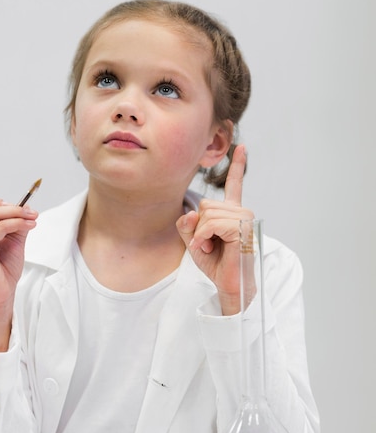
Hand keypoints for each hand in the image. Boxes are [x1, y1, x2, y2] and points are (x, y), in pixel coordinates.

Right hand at [0, 191, 37, 348]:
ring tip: (32, 217)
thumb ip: (14, 225)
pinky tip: (29, 225)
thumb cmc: (1, 274)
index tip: (14, 208)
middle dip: (6, 203)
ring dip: (17, 212)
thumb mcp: (11, 242)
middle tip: (27, 212)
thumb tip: (26, 210)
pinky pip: (0, 226)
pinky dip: (17, 222)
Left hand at [176, 145, 253, 314]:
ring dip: (201, 235)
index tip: (242, 147)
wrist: (229, 285)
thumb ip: (187, 225)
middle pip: (206, 204)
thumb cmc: (216, 264)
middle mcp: (241, 212)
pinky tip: (207, 248)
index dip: (237, 166)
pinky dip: (204, 238)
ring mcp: (244, 220)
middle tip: (207, 244)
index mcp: (233, 213)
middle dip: (199, 227)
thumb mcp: (194, 242)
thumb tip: (189, 213)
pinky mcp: (242, 229)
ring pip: (207, 215)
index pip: (235, 185)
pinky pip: (212, 225)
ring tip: (209, 248)